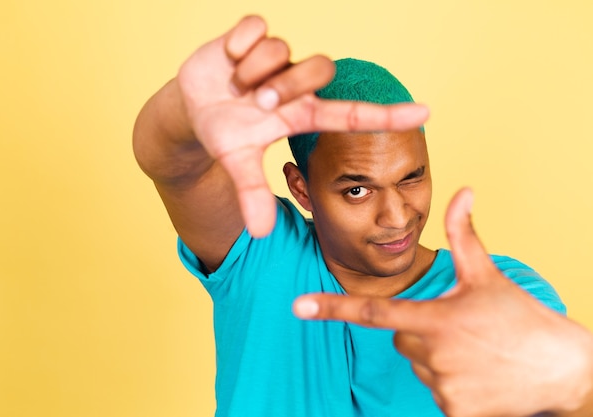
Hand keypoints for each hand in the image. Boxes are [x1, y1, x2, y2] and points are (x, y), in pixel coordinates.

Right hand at [177, 15, 428, 236]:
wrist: (192, 109)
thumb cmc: (226, 133)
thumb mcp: (237, 163)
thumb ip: (253, 193)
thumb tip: (261, 232)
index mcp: (302, 114)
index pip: (352, 113)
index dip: (387, 114)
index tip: (425, 113)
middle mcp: (295, 84)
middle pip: (319, 69)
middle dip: (285, 87)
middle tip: (258, 103)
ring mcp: (275, 58)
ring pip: (282, 48)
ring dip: (253, 72)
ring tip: (234, 87)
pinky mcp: (250, 36)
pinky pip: (255, 27)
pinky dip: (239, 45)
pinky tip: (229, 59)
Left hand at [293, 188, 592, 416]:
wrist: (565, 372)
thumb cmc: (523, 319)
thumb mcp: (488, 276)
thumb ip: (465, 235)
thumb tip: (463, 191)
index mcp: (435, 319)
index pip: (372, 312)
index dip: (331, 308)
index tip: (297, 306)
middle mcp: (432, 356)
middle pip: (400, 340)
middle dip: (420, 331)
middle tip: (461, 330)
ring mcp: (444, 388)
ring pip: (418, 366)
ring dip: (437, 359)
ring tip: (476, 353)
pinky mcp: (456, 413)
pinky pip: (436, 393)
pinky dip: (451, 384)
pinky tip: (480, 376)